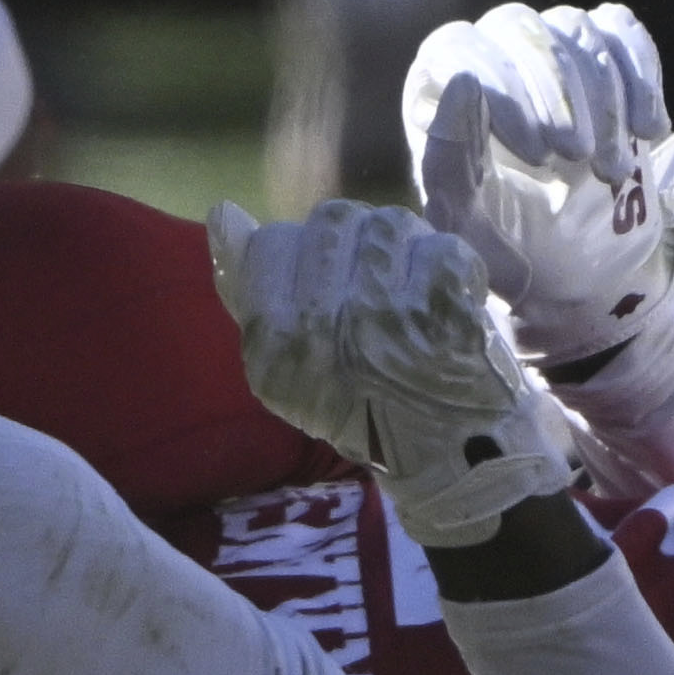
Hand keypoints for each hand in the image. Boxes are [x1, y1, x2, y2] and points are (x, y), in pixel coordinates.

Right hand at [197, 198, 573, 547]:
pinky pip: (442, 248)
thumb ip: (250, 289)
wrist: (450, 459)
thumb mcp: (286, 366)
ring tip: (413, 288)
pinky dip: (451, 269)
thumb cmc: (363, 409)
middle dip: (359, 244)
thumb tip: (222, 215)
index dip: (307, 254)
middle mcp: (320, 327)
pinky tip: (447, 301)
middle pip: (332, 221)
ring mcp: (386, 318)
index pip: (273, 241)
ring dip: (407, 250)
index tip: (333, 286)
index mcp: (272, 341)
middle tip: (380, 284)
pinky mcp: (446, 314)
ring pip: (389, 223)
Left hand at [403, 2, 673, 375]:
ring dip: (603, 99)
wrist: (579, 271)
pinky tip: (649, 130)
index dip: (502, 90)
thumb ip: (449, 163)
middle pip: (519, 28)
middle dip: (557, 93)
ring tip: (612, 172)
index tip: (537, 154)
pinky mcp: (602, 57)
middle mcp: (490, 57)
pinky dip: (641, 74)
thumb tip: (462, 83)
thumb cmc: (509, 247)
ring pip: (574, 29)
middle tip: (578, 158)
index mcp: (440, 92)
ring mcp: (548, 51)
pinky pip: (620, 32)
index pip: (458, 49)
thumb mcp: (468, 225)